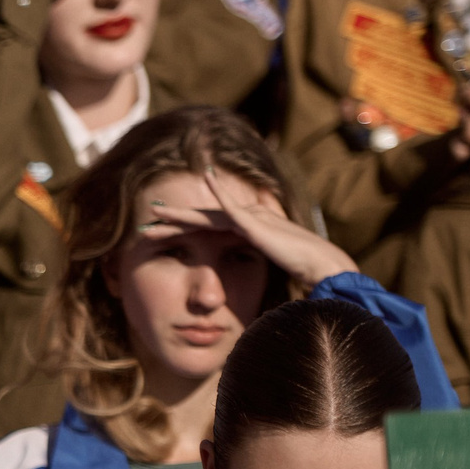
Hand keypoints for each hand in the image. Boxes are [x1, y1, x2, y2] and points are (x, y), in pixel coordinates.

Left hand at [139, 169, 355, 287]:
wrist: (322, 267)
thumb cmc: (301, 271)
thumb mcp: (267, 270)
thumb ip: (251, 273)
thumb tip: (234, 291)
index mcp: (248, 230)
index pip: (209, 230)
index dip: (183, 232)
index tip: (159, 238)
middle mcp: (248, 219)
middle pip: (202, 219)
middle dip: (174, 221)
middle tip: (147, 221)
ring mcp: (251, 218)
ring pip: (207, 214)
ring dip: (180, 214)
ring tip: (154, 212)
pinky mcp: (255, 222)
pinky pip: (231, 205)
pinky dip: (218, 190)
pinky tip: (204, 177)